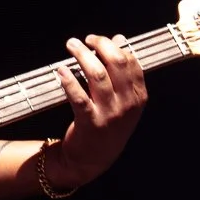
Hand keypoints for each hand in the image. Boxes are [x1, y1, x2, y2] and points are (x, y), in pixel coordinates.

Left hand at [50, 34, 147, 188]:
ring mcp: (109, 114)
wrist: (92, 160)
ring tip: (71, 45)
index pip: (131, 62)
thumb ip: (122, 73)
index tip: (97, 40)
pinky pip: (78, 96)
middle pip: (116, 63)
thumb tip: (118, 40)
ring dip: (82, 55)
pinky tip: (61, 70)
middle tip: (83, 39)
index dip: (113, 46)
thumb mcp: (123, 102)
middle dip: (99, 44)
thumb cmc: (107, 125)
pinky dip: (68, 80)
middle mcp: (127, 104)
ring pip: (97, 74)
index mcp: (139, 97)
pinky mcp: (89, 122)